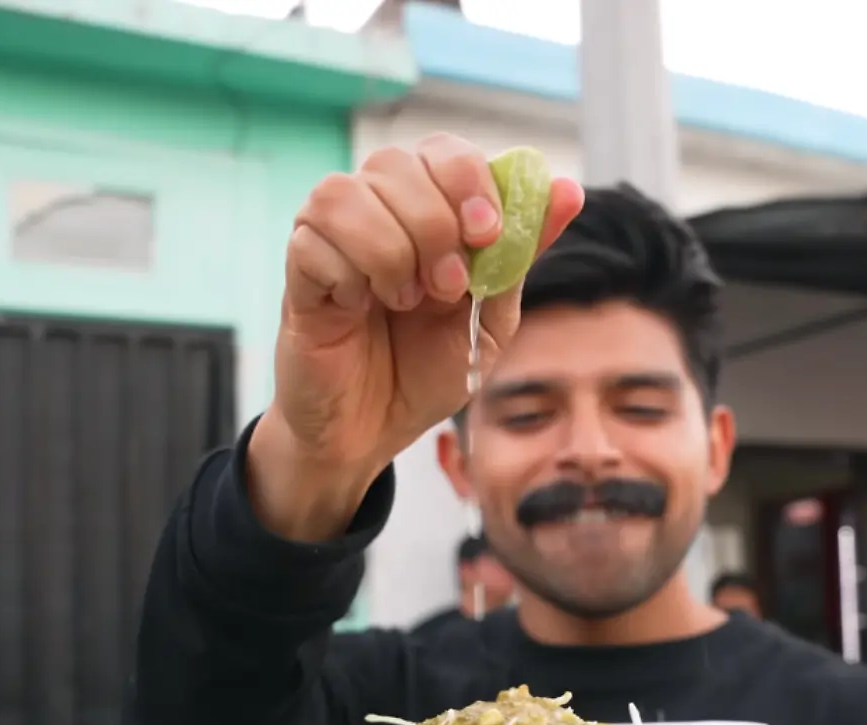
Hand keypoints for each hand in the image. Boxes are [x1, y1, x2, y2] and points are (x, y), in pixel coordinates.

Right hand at [251, 135, 583, 536]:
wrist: (372, 431)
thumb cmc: (424, 369)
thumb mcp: (490, 316)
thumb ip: (520, 253)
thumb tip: (568, 189)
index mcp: (427, 210)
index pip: (445, 151)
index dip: (469, 181)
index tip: (487, 234)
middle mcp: (375, 208)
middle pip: (397, 162)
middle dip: (435, 223)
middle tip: (447, 287)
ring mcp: (329, 234)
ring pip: (347, 193)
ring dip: (391, 250)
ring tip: (404, 300)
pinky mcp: (297, 269)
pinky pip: (313, 240)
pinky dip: (349, 277)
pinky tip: (358, 307)